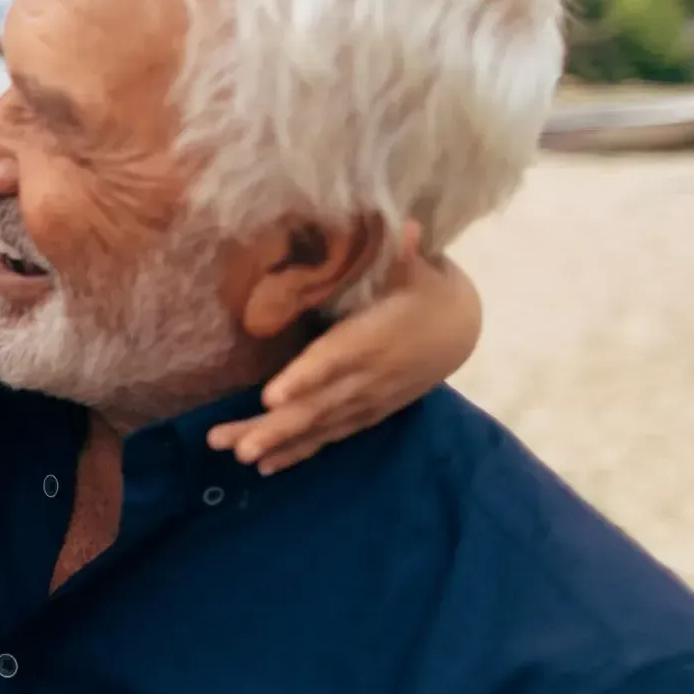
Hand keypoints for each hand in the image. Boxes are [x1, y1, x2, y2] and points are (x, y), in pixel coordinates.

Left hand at [208, 222, 480, 473]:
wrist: (462, 328)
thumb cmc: (427, 289)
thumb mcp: (420, 268)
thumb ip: (403, 253)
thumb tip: (404, 226)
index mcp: (373, 339)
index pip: (334, 363)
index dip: (305, 380)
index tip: (271, 397)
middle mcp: (368, 378)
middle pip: (316, 407)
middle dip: (274, 427)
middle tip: (232, 445)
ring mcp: (367, 401)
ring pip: (317, 427)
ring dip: (276, 443)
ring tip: (237, 456)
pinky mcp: (367, 413)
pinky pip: (329, 436)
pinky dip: (299, 452)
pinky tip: (265, 467)